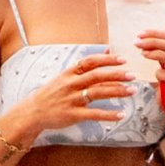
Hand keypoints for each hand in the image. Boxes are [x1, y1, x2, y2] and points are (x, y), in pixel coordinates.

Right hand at [15, 52, 133, 139]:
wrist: (32, 112)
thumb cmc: (51, 93)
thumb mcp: (65, 76)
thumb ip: (86, 65)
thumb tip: (107, 50)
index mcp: (69, 73)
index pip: (90, 62)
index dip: (107, 60)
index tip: (123, 60)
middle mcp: (70, 84)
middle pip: (97, 76)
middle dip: (116, 75)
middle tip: (132, 75)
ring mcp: (71, 100)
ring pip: (97, 93)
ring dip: (117, 92)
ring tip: (132, 91)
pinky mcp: (72, 115)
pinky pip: (94, 114)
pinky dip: (108, 115)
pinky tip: (121, 115)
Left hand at [135, 30, 164, 131]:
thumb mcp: (160, 72)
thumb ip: (154, 62)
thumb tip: (139, 51)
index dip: (155, 34)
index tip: (140, 33)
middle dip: (153, 40)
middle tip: (137, 41)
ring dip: (157, 53)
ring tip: (142, 53)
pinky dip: (162, 74)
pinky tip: (155, 74)